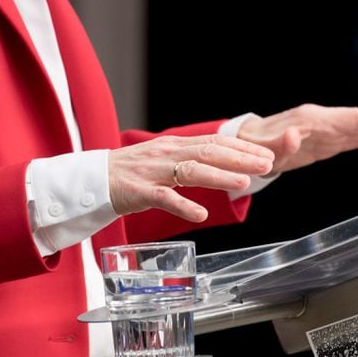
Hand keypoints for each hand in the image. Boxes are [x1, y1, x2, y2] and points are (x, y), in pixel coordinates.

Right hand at [108, 135, 273, 221]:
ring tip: (243, 183)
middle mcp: (166, 154)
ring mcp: (152, 171)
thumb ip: (189, 160)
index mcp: (175, 145)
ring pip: (190, 170)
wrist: (91, 180)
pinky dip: (183, 205)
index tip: (266, 156)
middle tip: (266, 165)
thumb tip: (222, 163)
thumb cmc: (130, 174)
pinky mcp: (138, 191)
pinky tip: (200, 214)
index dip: (242, 149)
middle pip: (208, 152)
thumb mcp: (163, 160)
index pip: (214, 142)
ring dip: (219, 176)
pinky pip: (163, 197)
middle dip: (240, 158)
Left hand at [236, 105, 357, 174]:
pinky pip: (355, 137)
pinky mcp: (327, 140)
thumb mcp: (260, 151)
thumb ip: (277, 146)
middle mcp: (324, 121)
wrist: (244, 141)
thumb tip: (294, 137)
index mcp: (313, 121)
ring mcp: (327, 130)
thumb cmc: (252, 147)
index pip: (354, 120)